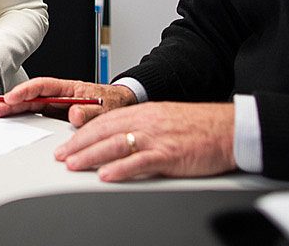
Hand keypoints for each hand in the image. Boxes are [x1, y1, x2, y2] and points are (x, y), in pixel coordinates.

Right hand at [0, 76, 135, 126]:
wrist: (121, 106)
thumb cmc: (113, 103)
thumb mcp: (105, 108)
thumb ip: (90, 111)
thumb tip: (74, 114)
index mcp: (69, 88)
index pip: (43, 87)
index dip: (26, 91)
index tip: (12, 98)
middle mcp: (59, 95)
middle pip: (31, 96)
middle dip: (12, 101)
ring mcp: (56, 105)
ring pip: (31, 105)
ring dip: (13, 108)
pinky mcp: (56, 115)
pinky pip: (36, 115)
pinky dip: (22, 117)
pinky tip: (10, 120)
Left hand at [54, 102, 235, 180]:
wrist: (227, 129)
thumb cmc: (199, 126)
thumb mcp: (163, 119)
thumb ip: (139, 127)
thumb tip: (117, 139)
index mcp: (142, 113)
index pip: (103, 121)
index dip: (81, 133)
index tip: (66, 144)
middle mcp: (145, 122)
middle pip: (104, 132)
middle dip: (78, 145)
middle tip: (61, 156)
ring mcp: (156, 138)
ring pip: (115, 145)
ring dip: (90, 155)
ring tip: (73, 165)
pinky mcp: (169, 155)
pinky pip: (139, 162)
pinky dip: (120, 169)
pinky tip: (106, 175)